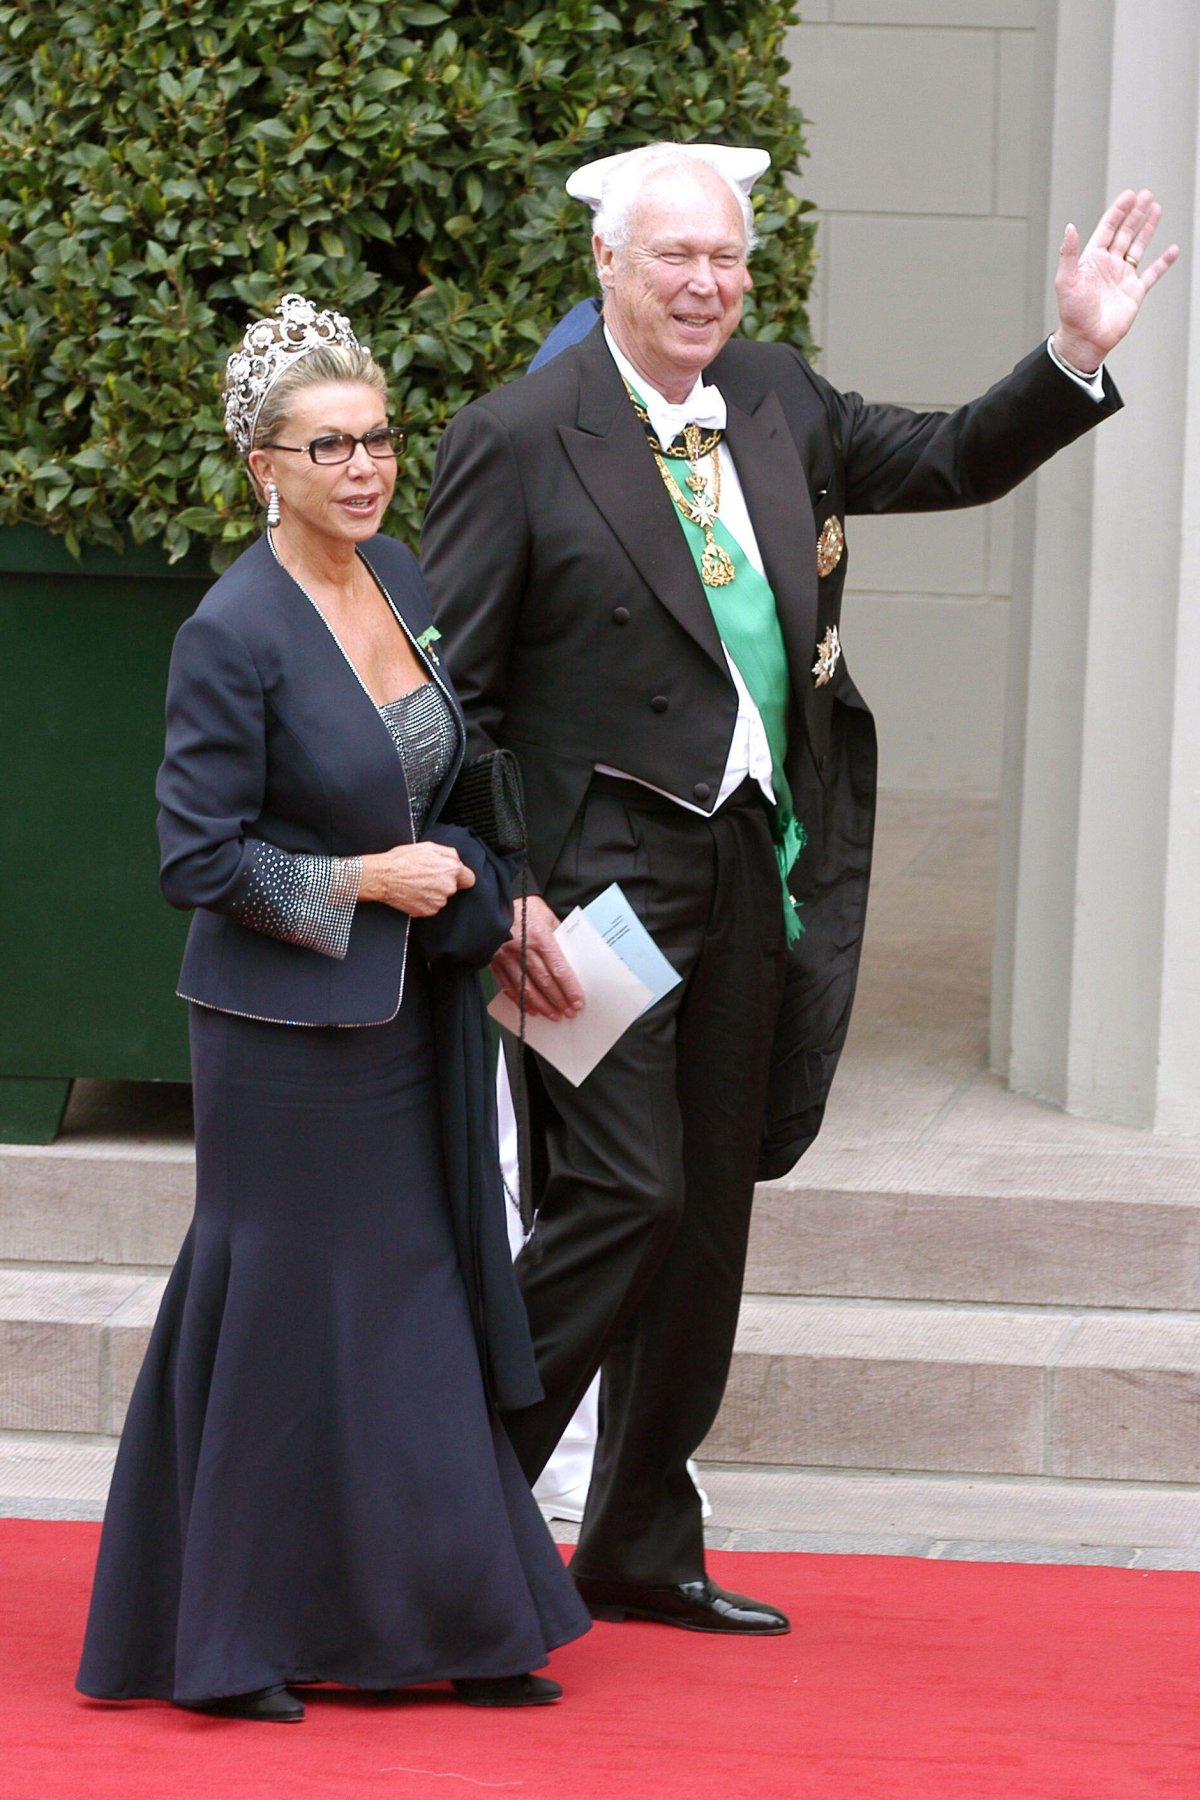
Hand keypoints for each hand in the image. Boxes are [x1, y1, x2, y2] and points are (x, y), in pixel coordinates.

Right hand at [358, 842, 474, 915]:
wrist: (383, 877)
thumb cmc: (403, 860)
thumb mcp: (428, 846)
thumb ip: (449, 853)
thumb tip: (457, 860)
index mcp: (451, 870)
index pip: (469, 879)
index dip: (461, 877)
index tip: (454, 877)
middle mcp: (448, 888)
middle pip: (453, 888)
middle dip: (443, 883)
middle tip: (426, 876)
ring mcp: (438, 901)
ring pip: (441, 898)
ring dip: (433, 893)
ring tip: (417, 883)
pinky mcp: (427, 911)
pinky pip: (430, 907)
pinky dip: (424, 901)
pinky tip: (413, 893)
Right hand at [491, 894, 584, 1021]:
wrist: (497, 902)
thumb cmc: (526, 908)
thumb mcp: (548, 918)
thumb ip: (560, 938)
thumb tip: (573, 958)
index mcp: (540, 937)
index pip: (559, 968)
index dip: (570, 988)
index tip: (577, 1002)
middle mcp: (523, 949)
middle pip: (545, 982)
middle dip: (559, 1000)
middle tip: (568, 1013)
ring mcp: (507, 957)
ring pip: (527, 988)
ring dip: (541, 1005)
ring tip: (552, 1015)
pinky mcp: (495, 962)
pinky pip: (508, 986)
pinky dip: (520, 1000)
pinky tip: (530, 1009)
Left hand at [1052, 188, 1179, 371]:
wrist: (1085, 340)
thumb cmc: (1072, 314)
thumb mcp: (1066, 280)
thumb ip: (1068, 253)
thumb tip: (1070, 227)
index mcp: (1092, 259)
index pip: (1108, 228)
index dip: (1118, 211)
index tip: (1128, 196)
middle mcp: (1109, 265)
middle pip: (1125, 232)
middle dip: (1135, 213)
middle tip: (1145, 195)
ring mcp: (1123, 277)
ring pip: (1138, 246)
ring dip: (1147, 228)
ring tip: (1156, 209)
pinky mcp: (1135, 292)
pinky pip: (1152, 273)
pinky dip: (1163, 262)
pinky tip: (1171, 250)